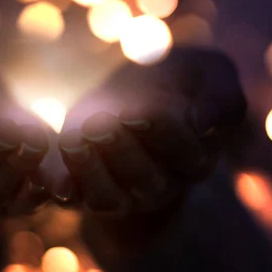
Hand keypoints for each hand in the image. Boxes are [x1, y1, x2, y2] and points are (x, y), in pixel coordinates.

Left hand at [54, 48, 244, 222]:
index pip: (188, 157)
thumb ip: (221, 97)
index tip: (140, 110)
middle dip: (121, 152)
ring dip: (88, 170)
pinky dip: (62, 186)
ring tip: (73, 138)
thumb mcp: (211, 74)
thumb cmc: (178, 80)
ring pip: (106, 197)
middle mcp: (161, 183)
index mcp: (195, 158)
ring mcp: (122, 192)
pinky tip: (51, 170)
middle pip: (145, 180)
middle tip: (100, 122)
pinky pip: (73, 198)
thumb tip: (199, 121)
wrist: (137, 90)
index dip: (164, 136)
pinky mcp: (86, 188)